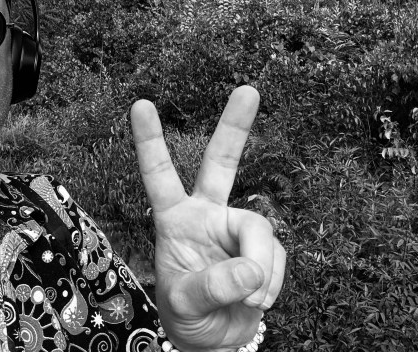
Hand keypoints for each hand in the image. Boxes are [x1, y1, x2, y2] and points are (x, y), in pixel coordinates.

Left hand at [131, 86, 285, 351]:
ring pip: (260, 231)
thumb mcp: (183, 304)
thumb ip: (211, 287)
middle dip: (235, 127)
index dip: (150, 142)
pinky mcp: (264, 250)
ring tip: (249, 299)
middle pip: (222, 164)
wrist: (217, 341)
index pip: (159, 176)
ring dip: (259, 270)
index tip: (141, 105)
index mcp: (174, 219)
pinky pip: (276, 258)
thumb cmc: (187, 317)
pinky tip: (258, 300)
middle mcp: (207, 215)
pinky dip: (270, 284)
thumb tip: (249, 270)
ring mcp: (237, 229)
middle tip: (248, 90)